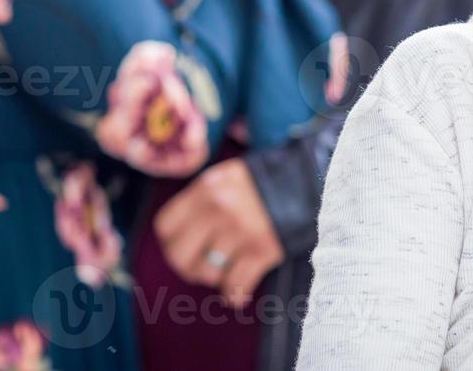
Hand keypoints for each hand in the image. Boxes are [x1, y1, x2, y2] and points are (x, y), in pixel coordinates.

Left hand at [153, 158, 284, 308]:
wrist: (306, 180)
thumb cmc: (260, 182)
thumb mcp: (225, 178)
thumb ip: (200, 199)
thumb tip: (177, 235)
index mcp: (206, 189)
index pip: (166, 226)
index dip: (171, 242)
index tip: (183, 245)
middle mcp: (219, 210)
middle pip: (180, 256)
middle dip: (189, 267)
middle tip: (200, 266)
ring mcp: (241, 231)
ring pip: (208, 273)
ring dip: (215, 278)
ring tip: (225, 271)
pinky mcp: (262, 250)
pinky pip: (236, 285)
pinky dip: (235, 294)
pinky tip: (237, 293)